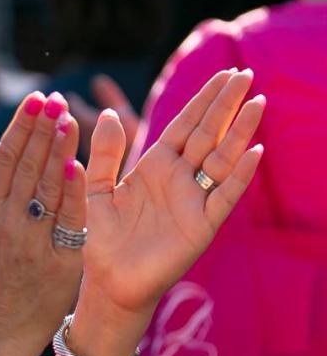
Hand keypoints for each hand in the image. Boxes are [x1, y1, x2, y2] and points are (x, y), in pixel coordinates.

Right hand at [0, 91, 85, 355]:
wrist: (1, 329)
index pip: (4, 160)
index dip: (20, 128)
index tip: (34, 100)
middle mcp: (8, 223)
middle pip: (27, 167)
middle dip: (42, 129)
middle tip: (55, 98)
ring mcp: (33, 242)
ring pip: (47, 187)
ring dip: (59, 150)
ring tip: (69, 118)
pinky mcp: (59, 261)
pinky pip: (67, 221)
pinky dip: (72, 193)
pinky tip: (79, 165)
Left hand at [81, 68, 263, 323]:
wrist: (107, 282)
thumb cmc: (100, 238)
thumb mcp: (97, 189)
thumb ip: (105, 154)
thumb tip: (108, 113)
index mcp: (155, 165)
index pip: (185, 125)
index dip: (204, 99)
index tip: (225, 73)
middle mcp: (179, 179)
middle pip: (209, 134)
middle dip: (226, 105)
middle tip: (247, 73)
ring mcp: (193, 201)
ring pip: (222, 159)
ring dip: (240, 132)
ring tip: (258, 102)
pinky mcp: (201, 226)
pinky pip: (224, 196)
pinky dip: (240, 175)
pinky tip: (254, 152)